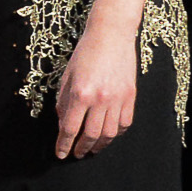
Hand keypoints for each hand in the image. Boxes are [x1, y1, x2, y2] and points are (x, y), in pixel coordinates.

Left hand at [50, 28, 137, 158]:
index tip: (60, 153)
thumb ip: (63, 103)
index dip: (63, 144)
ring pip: (110, 133)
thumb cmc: (85, 53)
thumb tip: (63, 124)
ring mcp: (118, 99)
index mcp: (80, 94)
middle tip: (76, 154)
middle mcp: (100, 99)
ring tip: (91, 149)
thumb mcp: (66, 77)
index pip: (69, 128)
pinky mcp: (131, 96)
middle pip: (90, 135)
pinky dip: (117, 133)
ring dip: (99, 145)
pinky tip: (108, 135)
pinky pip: (125, 123)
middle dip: (81, 148)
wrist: (111, 35)